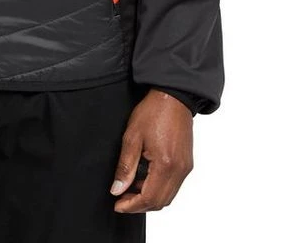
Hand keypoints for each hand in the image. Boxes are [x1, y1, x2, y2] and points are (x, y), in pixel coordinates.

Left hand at [109, 88, 193, 212]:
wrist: (173, 97)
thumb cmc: (153, 112)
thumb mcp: (132, 137)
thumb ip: (125, 166)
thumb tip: (117, 189)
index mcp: (166, 164)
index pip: (149, 198)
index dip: (131, 206)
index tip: (117, 205)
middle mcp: (179, 170)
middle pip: (160, 202)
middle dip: (139, 205)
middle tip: (121, 198)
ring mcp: (185, 168)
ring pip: (168, 196)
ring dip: (149, 197)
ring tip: (130, 187)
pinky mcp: (186, 163)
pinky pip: (173, 186)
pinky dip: (158, 188)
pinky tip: (144, 178)